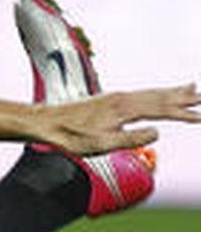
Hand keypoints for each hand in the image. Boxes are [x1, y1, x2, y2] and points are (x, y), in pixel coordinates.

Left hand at [36, 83, 200, 153]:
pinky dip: (155, 94)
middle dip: (183, 97)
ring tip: (191, 88)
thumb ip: (132, 139)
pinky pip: (139, 95)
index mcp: (124, 108)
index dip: (182, 114)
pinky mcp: (108, 100)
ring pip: (150, 93)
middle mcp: (122, 98)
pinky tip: (156, 97)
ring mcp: (115, 98)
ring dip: (172, 92)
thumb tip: (157, 133)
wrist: (45, 122)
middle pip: (160, 96)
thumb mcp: (102, 144)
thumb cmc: (71, 136)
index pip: (161, 110)